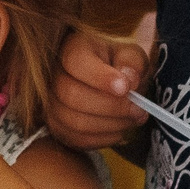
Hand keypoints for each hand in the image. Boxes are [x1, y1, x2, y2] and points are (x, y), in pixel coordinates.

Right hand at [49, 16, 152, 149]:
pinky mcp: (57, 128)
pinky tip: (120, 129)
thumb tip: (128, 81)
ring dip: (110, 125)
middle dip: (110, 107)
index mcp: (72, 49)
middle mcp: (53, 75)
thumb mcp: (131, 56)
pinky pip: (78, 140)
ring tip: (133, 119)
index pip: (76, 62)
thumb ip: (132, 63)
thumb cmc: (119, 66)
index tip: (126, 88)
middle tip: (138, 109)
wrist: (112, 85)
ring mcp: (51, 104)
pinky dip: (103, 138)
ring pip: (75, 121)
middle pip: (72, 95)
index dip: (100, 77)